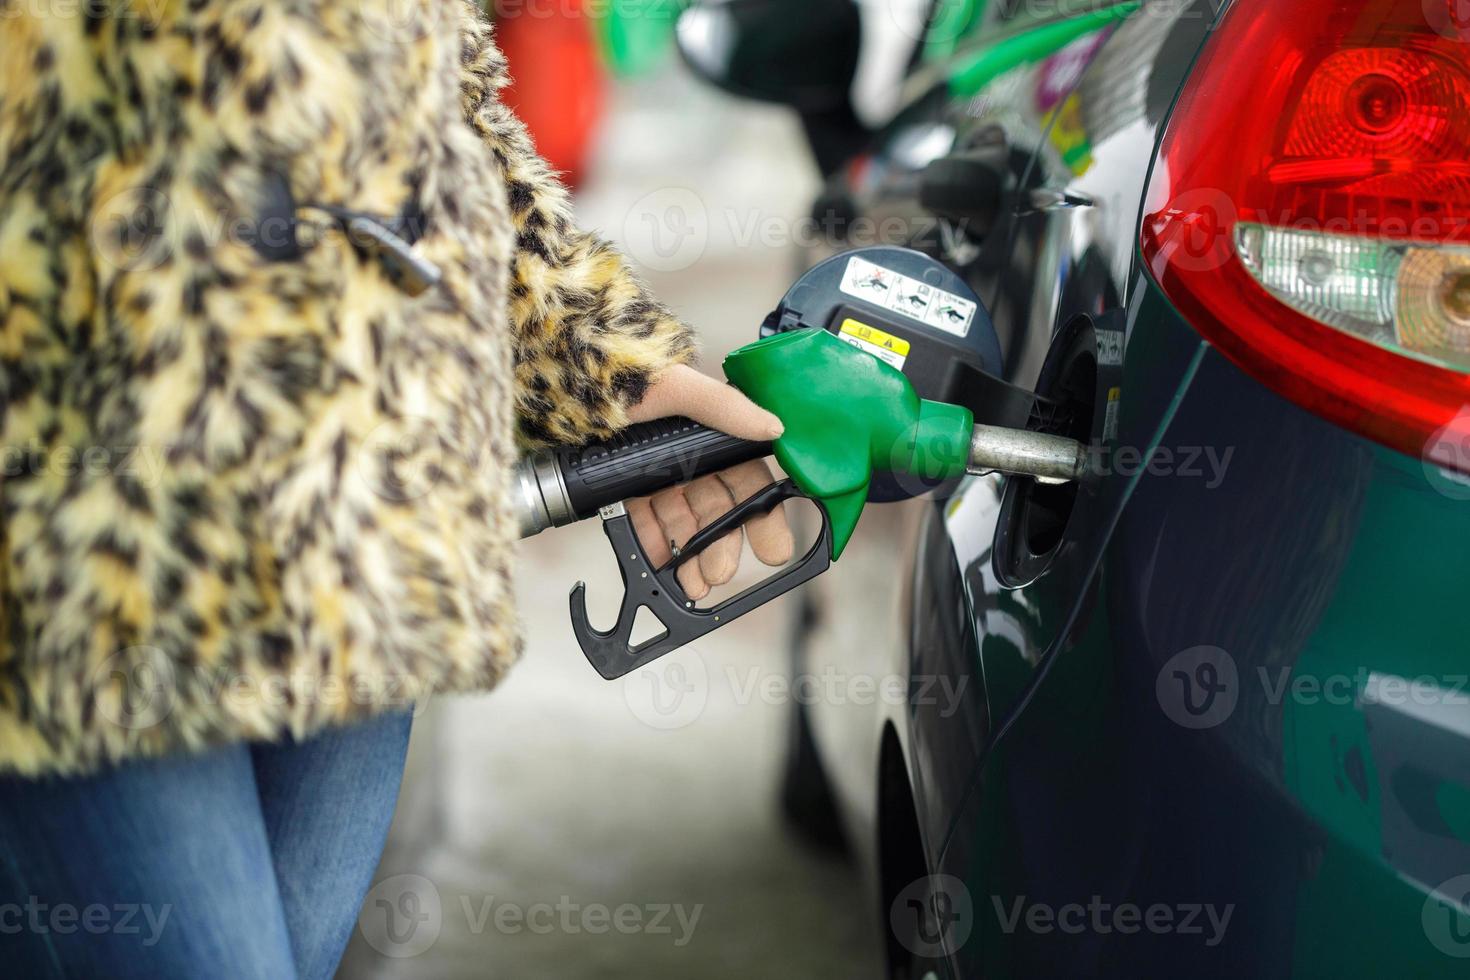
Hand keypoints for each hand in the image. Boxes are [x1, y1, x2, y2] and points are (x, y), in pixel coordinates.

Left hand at [625, 364, 794, 599]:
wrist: (556, 380)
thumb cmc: (617, 375)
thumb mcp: (674, 386)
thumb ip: (724, 407)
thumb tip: (772, 427)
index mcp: (709, 432)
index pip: (747, 480)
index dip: (762, 516)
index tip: (773, 549)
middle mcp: (687, 456)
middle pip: (716, 510)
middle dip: (722, 546)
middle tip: (721, 574)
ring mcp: (655, 475)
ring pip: (683, 523)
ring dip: (691, 556)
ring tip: (694, 584)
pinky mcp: (624, 488)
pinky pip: (644, 524)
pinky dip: (652, 547)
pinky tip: (660, 568)